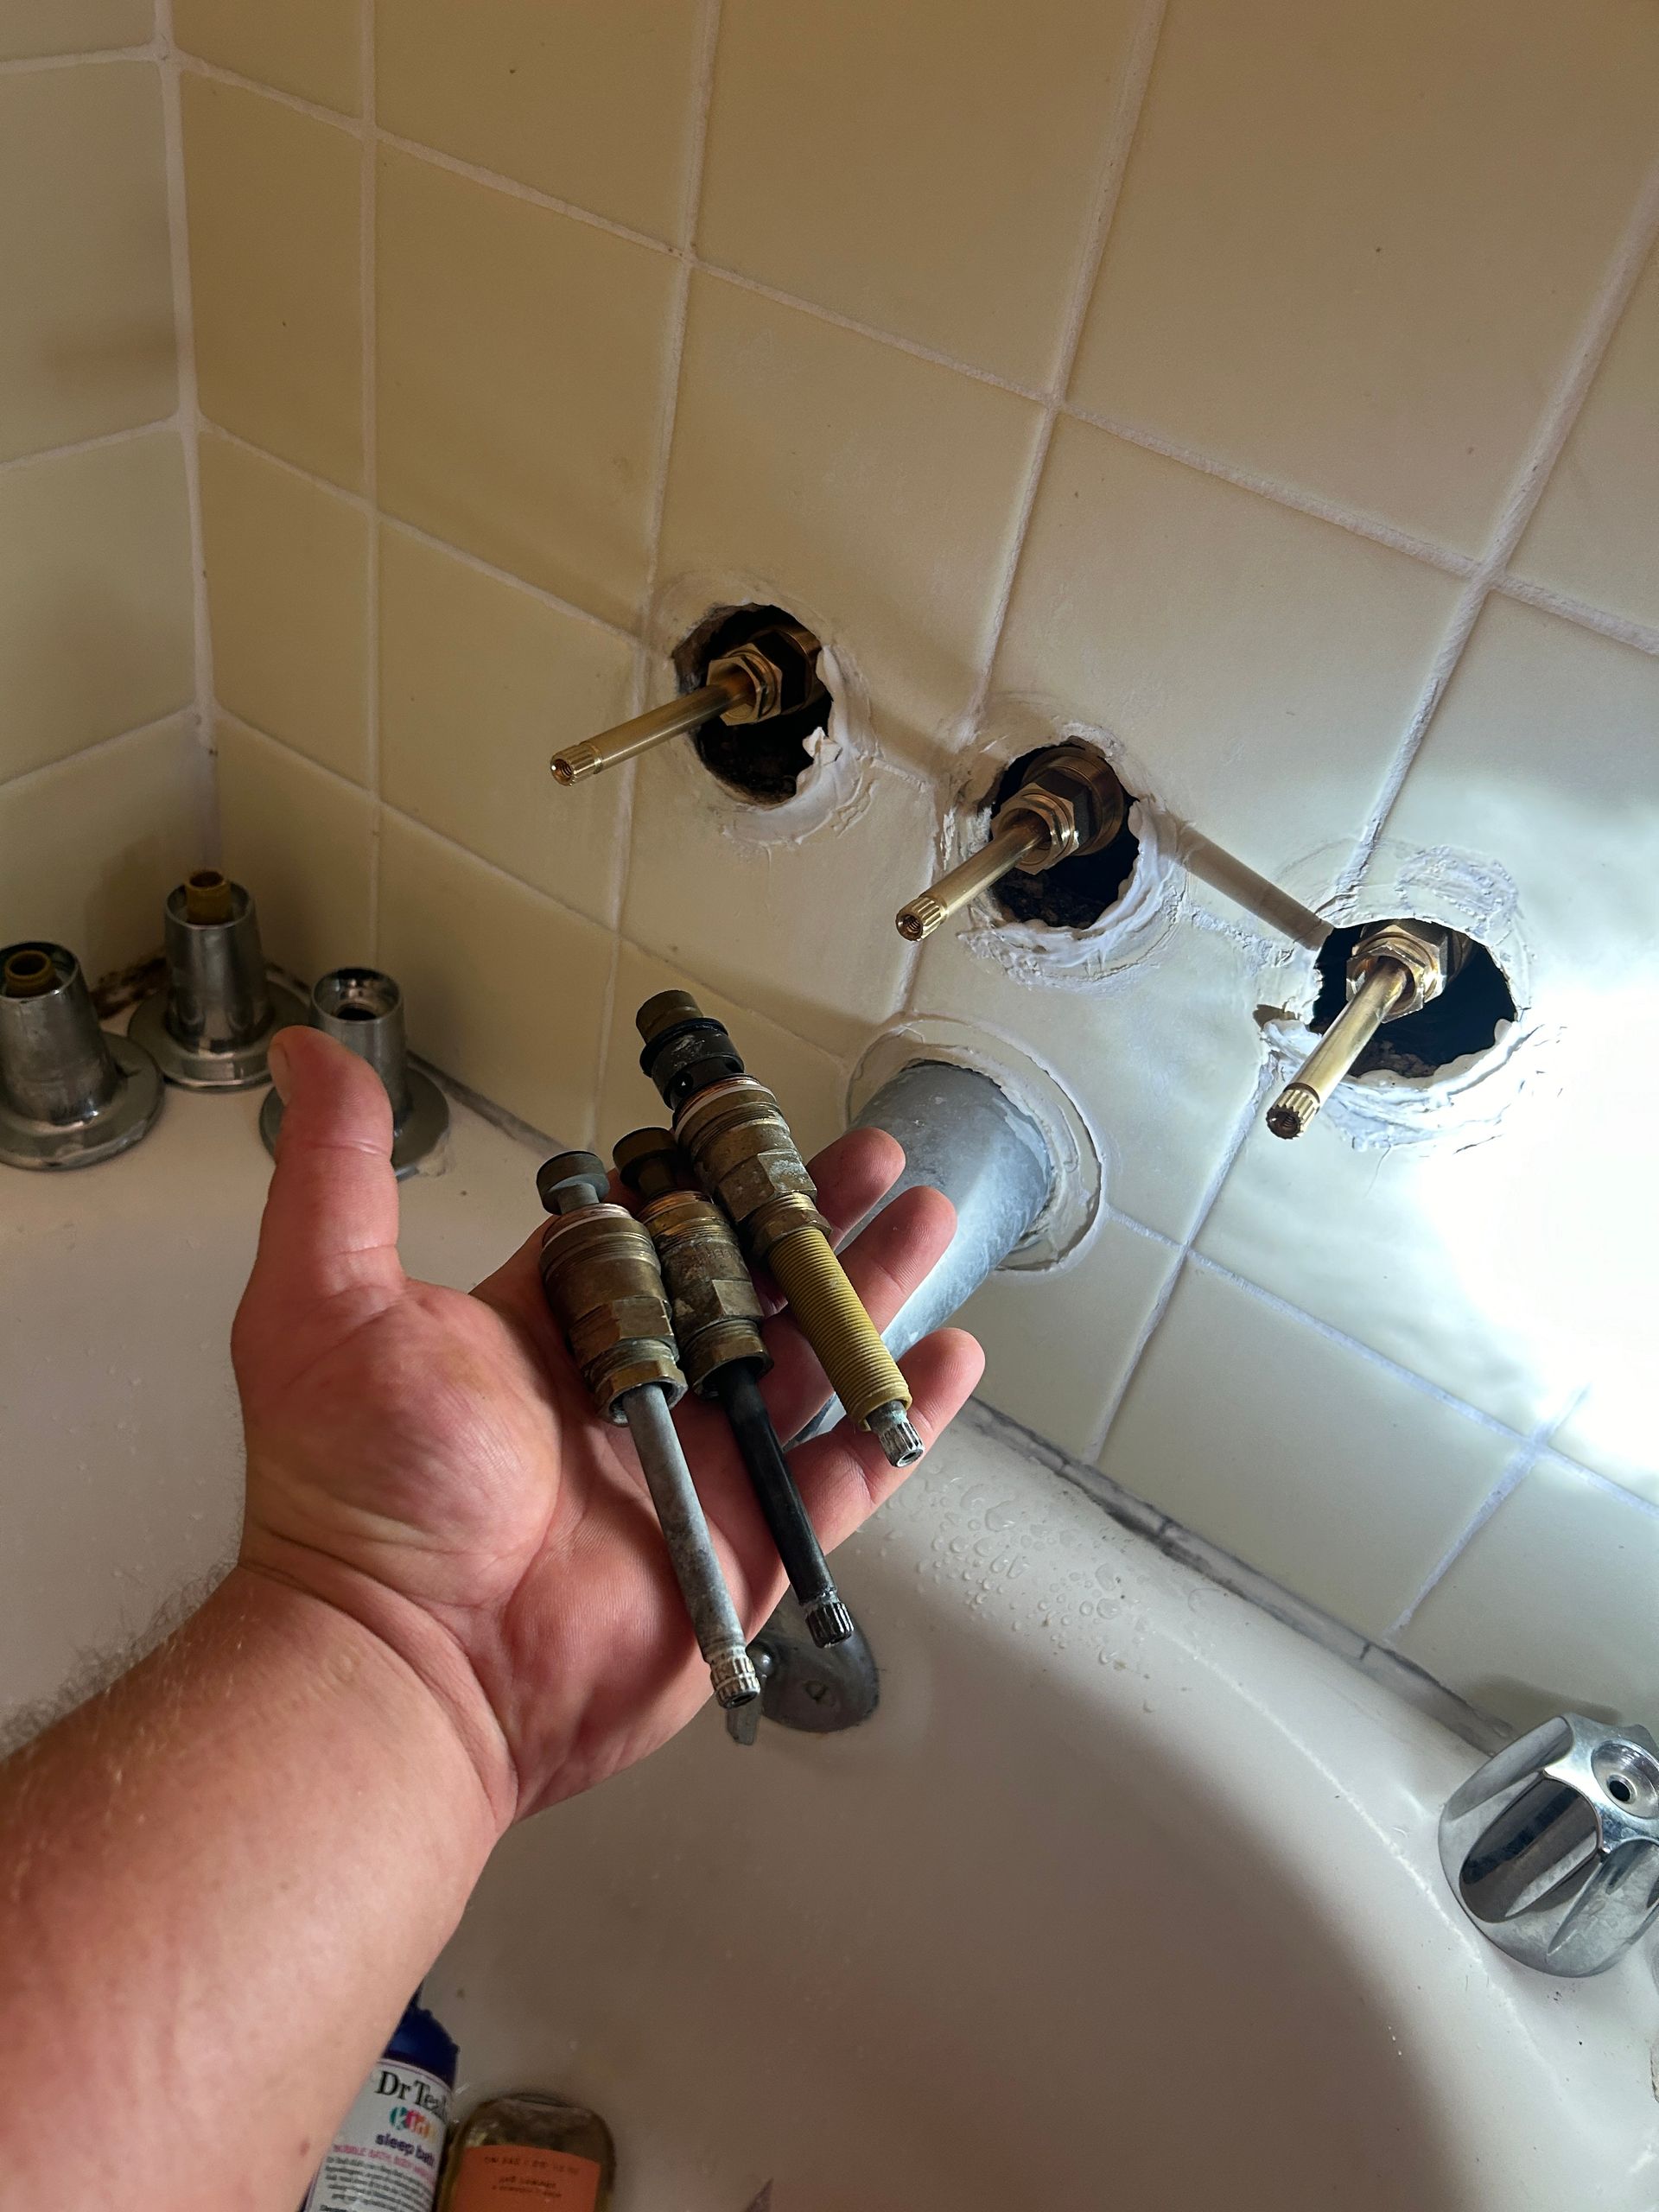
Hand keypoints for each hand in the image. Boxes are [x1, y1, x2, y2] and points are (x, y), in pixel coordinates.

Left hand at [232, 1029, 981, 1829]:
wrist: (405, 1661)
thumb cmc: (360, 1492)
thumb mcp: (324, 1300)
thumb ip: (337, 1173)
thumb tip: (312, 1053)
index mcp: (543, 1332)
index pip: (645, 1234)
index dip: (703, 1179)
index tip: (752, 1125)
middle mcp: (624, 1393)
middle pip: (743, 1284)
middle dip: (811, 1219)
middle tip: (875, 1160)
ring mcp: (690, 1469)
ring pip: (804, 1361)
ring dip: (868, 1292)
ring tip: (929, 1223)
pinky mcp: (741, 1548)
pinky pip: (838, 1476)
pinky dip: (902, 1418)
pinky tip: (950, 1358)